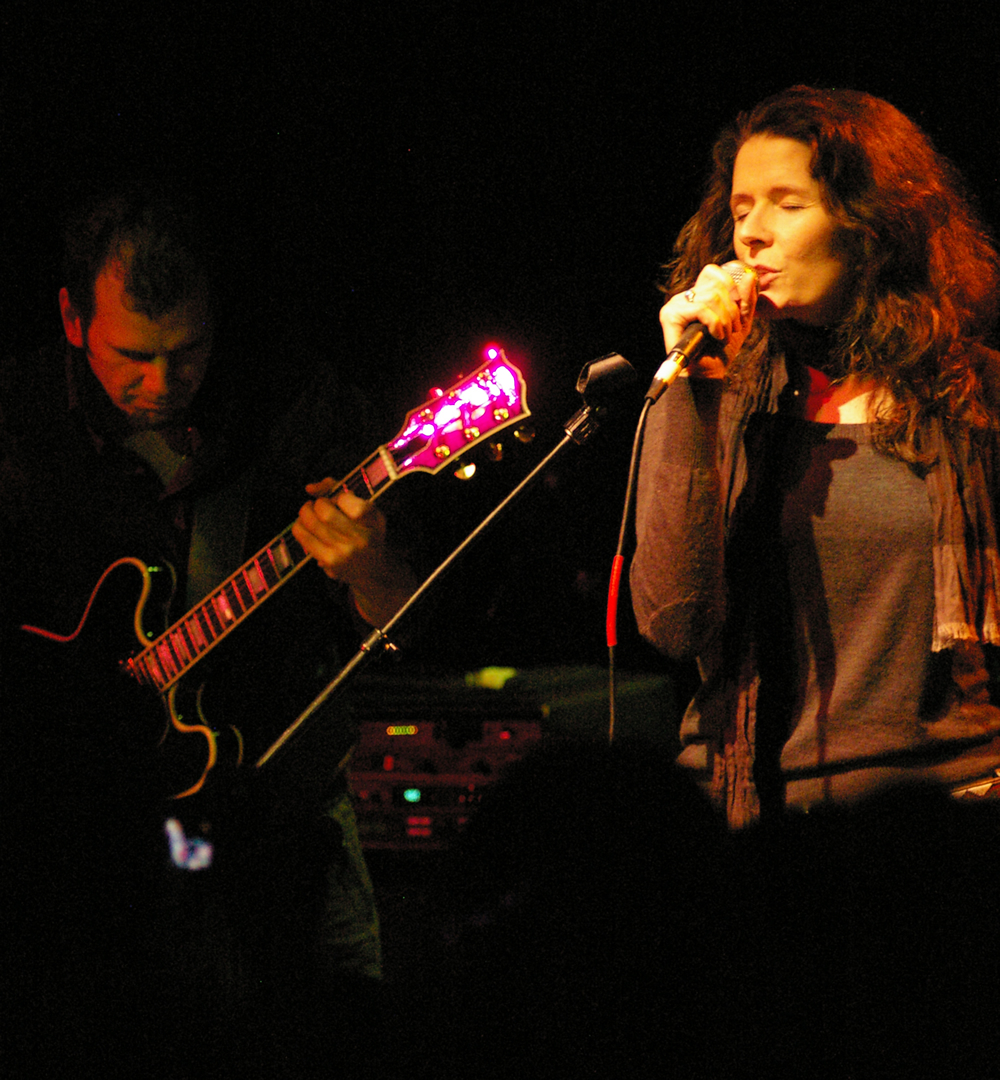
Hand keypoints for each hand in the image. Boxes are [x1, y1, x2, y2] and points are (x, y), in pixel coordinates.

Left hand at [292, 480, 416, 624]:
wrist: (374, 572)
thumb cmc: (368, 534)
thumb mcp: (367, 510)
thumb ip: (340, 489)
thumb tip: (309, 487)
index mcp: (373, 520)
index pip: (346, 499)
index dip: (337, 496)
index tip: (340, 501)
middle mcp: (360, 537)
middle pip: (325, 511)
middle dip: (317, 503)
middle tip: (319, 505)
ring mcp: (343, 552)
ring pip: (311, 523)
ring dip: (305, 512)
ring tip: (309, 512)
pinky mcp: (329, 562)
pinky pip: (305, 538)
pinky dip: (300, 527)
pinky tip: (305, 525)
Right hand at [658, 263, 757, 378]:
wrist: (708, 372)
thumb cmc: (721, 350)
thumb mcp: (741, 321)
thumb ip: (746, 299)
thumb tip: (749, 276)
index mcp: (697, 295)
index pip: (712, 272)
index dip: (730, 286)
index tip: (737, 308)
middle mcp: (684, 297)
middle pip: (716, 286)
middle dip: (731, 310)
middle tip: (731, 329)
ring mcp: (675, 305)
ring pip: (711, 297)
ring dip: (725, 320)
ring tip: (723, 335)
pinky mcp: (670, 316)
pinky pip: (701, 309)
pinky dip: (715, 324)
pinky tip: (715, 336)